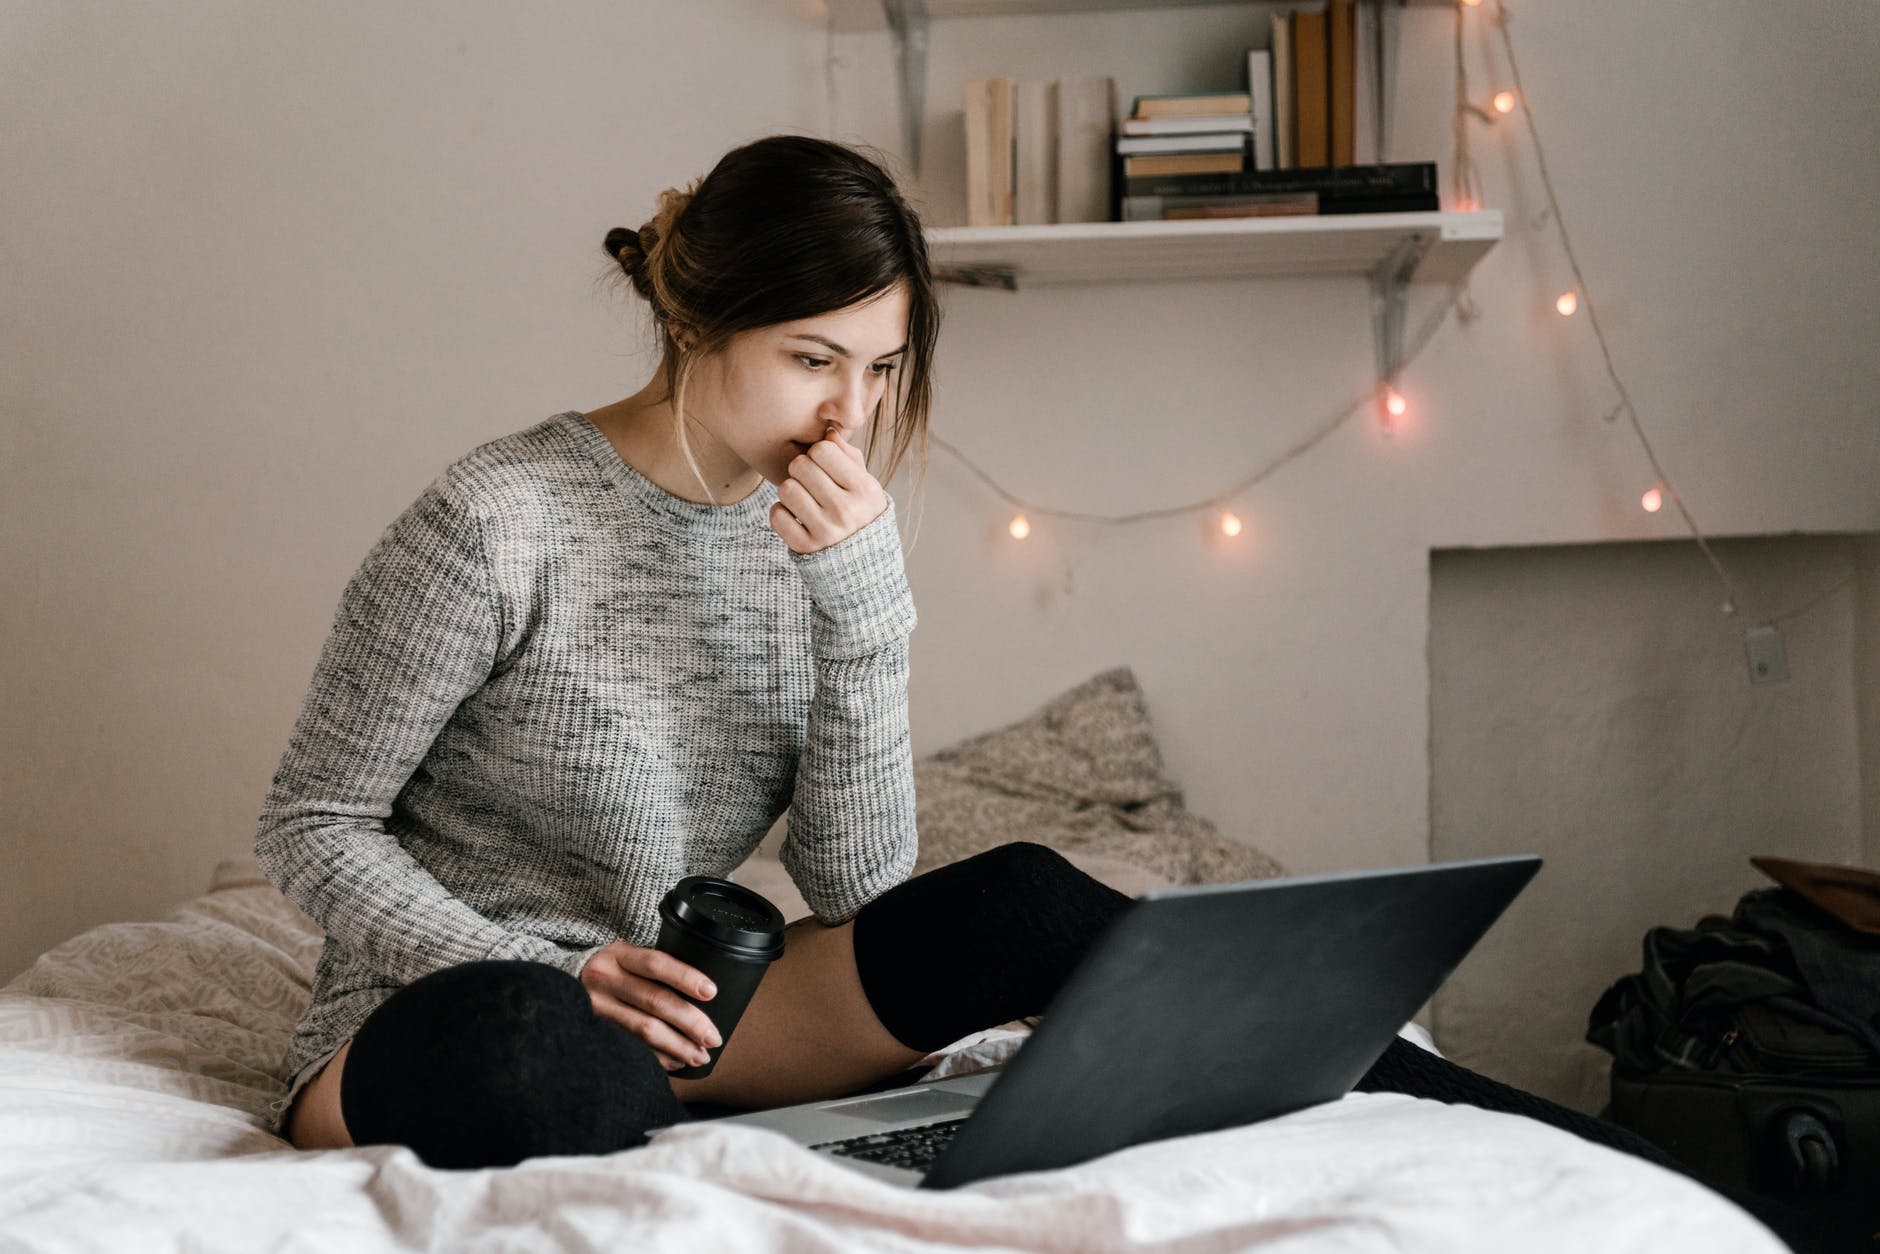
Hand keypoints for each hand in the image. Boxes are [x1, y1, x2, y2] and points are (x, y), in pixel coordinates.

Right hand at [579, 941, 721, 1070]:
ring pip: (644, 1030)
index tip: (711, 992)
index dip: (686, 978)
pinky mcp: (594, 1031)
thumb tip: (704, 993)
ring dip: (677, 1045)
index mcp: (619, 955)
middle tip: (713, 1037)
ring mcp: (596, 1007)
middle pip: (655, 1001)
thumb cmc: (612, 970)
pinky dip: (658, 1057)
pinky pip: (632, 1048)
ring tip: (700, 1056)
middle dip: (690, 1022)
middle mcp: (605, 979)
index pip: (656, 964)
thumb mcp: (627, 956)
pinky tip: (676, 1061)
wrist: (566, 981)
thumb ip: (655, 969)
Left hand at [770, 427, 887, 554]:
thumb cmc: (860, 510)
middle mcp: (845, 510)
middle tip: (809, 480)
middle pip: (800, 466)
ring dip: (790, 490)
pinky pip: (777, 515)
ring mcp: (825, 531)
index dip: (818, 453)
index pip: (823, 450)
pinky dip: (781, 512)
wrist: (862, 560)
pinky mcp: (805, 547)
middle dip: (801, 469)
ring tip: (802, 497)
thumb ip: (848, 455)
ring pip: (786, 489)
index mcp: (864, 489)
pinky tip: (794, 515)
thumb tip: (828, 431)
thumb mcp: (865, 483)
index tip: (823, 464)